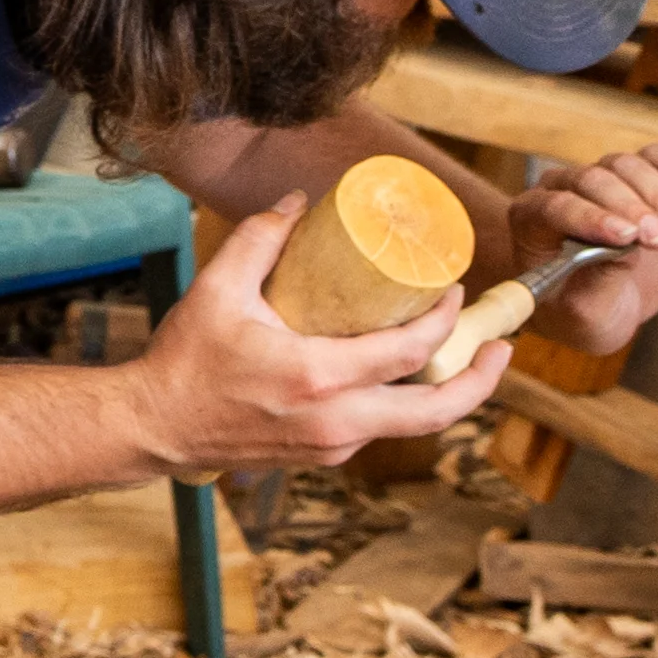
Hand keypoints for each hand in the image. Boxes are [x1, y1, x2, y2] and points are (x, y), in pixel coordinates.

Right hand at [120, 191, 508, 474]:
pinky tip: (404, 378)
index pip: (409, 353)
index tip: (454, 290)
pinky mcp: (323, 456)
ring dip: (446, 395)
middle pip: (437, 411)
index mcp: (317, 378)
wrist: (156, 426)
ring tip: (464, 360)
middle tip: (502, 347)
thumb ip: (259, 238)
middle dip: (480, 379)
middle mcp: (335, 421)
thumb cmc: (185, 361)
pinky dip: (403, 405)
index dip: (445, 320)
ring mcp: (332, 446)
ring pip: (413, 427)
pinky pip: (380, 430)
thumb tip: (297, 201)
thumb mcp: (217, 289)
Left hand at [510, 143, 657, 355]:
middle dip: (632, 208)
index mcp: (531, 221)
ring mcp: (597, 179)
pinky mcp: (634, 178)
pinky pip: (656, 159)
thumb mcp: (584, 315)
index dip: (590, 218)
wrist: (602, 304)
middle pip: (593, 180)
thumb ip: (596, 284)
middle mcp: (560, 190)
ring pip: (627, 166)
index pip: (556, 207)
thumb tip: (625, 250)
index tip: (626, 237)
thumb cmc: (583, 310)